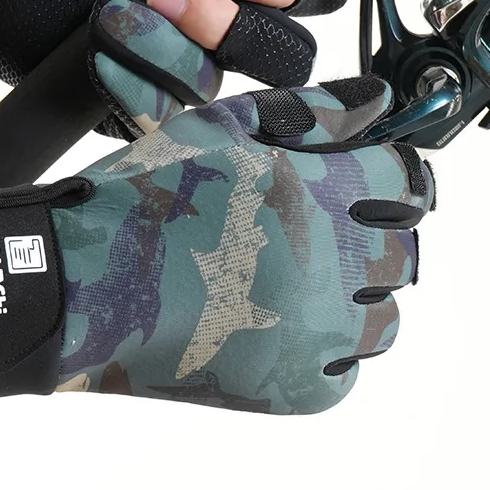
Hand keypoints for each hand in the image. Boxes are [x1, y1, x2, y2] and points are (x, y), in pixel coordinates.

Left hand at [0, 0, 348, 98]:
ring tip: (111, 12)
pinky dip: (129, 83)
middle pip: (286, 51)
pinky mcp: (150, 103)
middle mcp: (223, 18)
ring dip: (164, 49)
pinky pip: (166, 114)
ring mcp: (188, 65)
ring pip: (220, 84)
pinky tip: (96, 52)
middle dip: (231, 27)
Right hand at [0, 74, 433, 414]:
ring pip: (382, 317)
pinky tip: (280, 323)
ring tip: (298, 277)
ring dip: (356, 295)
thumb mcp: (225, 128)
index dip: (395, 171)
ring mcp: (316, 336)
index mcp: (317, 194)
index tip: (376, 174)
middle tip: (323, 227)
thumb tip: (378, 100)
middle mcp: (330, 266)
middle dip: (376, 232)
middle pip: (403, 249)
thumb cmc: (147, 195)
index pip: (407, 179)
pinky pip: (346, 371)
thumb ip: (313, 111)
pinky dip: (327, 350)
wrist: (82, 282)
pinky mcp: (293, 390)